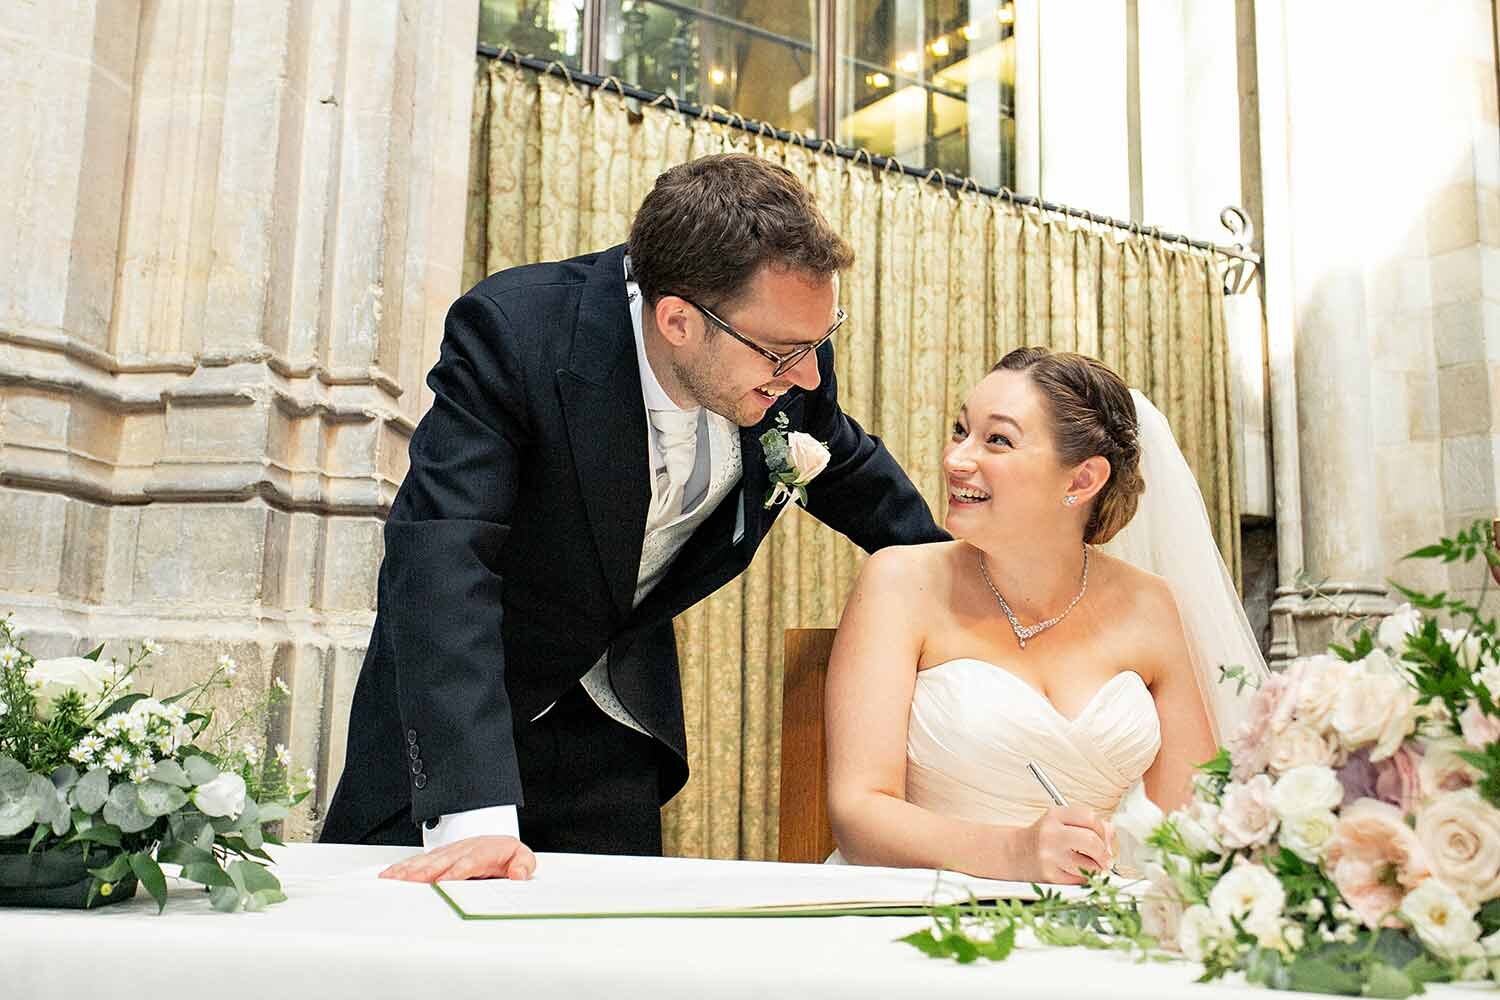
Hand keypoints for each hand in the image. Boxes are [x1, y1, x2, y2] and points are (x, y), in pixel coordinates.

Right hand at [378, 835, 536, 882]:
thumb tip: (519, 874)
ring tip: (394, 879)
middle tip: (411, 882)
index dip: (456, 871)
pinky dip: (402, 868)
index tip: (445, 882)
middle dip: (426, 872)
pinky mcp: (436, 857)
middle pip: (442, 861)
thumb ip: (523, 865)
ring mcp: (447, 852)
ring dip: (409, 870)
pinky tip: (390, 875)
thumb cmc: (504, 853)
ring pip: (426, 861)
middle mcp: (462, 850)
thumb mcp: (521, 856)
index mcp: (484, 850)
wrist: (494, 842)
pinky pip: (417, 861)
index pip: (470, 861)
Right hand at [1021, 806, 1112, 883]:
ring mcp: (1050, 856)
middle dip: (1104, 853)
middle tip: (1106, 859)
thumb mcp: (1061, 822)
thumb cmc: (1043, 838)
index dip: (1103, 830)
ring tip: (1089, 866)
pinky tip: (1076, 873)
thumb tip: (1111, 834)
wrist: (1015, 854)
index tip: (1104, 839)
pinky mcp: (1050, 877)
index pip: (1090, 818)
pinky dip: (1084, 879)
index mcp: (1055, 816)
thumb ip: (1088, 824)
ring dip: (1096, 869)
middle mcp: (1051, 834)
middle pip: (1091, 840)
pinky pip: (1080, 881)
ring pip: (1089, 866)